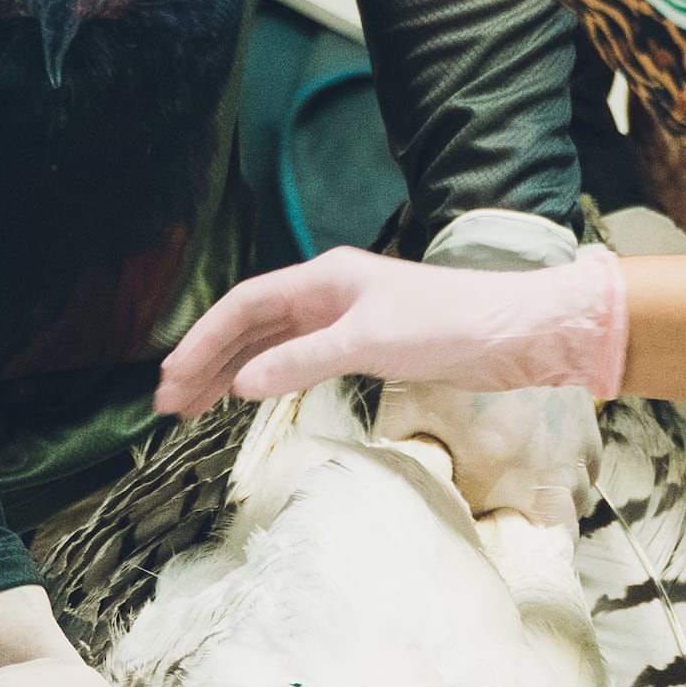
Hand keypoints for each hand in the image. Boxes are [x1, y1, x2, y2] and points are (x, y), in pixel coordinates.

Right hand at [150, 246, 628, 416]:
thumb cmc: (452, 323)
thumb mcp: (370, 342)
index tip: (171, 379)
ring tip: (193, 407)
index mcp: (323, 279)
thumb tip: (243, 384)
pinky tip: (250, 398)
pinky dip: (268, 378)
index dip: (202, 342)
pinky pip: (297, 359)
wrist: (516, 332)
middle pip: (249, 326)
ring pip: (270, 344)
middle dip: (206, 361)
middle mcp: (327, 294)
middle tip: (169, 403)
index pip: (243, 307)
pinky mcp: (367, 345)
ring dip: (230, 373)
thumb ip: (303, 361)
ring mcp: (345, 320)